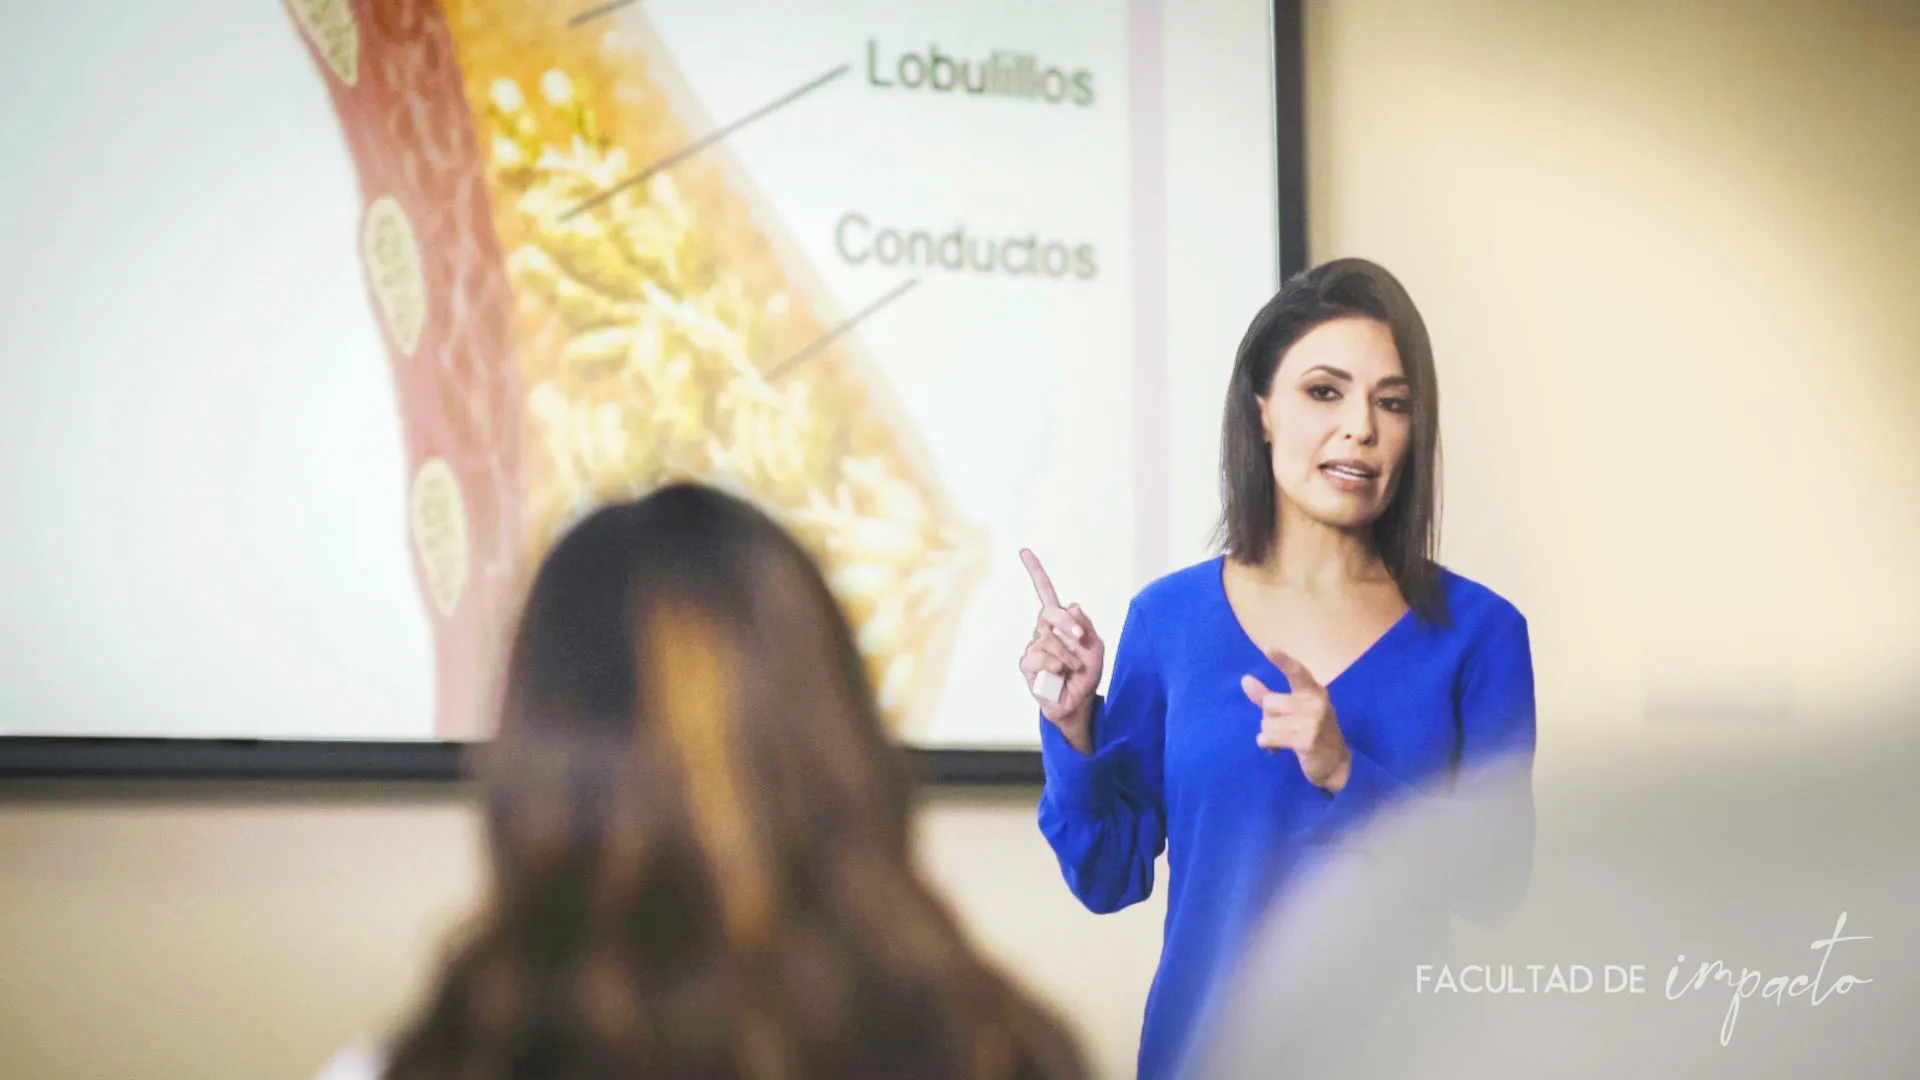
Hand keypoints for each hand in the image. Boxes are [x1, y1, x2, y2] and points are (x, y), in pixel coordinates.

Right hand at [1017, 548, 1103, 751]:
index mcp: (1060, 623)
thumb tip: (1073, 605)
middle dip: (1068, 624)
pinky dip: (1056, 664)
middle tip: (1081, 640)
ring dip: (1068, 654)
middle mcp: (1044, 631)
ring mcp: (1034, 647)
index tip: (1024, 552)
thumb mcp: (1096, 648)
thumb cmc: (1086, 675)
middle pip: (1050, 612)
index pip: (1046, 594)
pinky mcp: (1027, 664)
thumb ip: (1086, 626)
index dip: (1036, 572)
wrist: (1078, 703)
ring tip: (1074, 668)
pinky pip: (1039, 655)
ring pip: (1049, 637)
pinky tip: (1059, 673)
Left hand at [1242, 648, 1351, 791]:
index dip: (1283, 661)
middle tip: (1284, 727)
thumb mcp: (1294, 711)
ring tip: (1285, 740)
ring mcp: (1312, 721)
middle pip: (1269, 703)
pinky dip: (1267, 745)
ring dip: (1269, 734)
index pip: (1297, 672)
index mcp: (1313, 691)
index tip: (1269, 648)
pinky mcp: (1306, 740)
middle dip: (1269, 717)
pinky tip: (1278, 749)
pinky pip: (1268, 738)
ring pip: (1267, 722)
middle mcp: (1315, 702)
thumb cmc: (1311, 732)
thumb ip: (1268, 695)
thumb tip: (1245, 679)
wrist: (1335, 764)